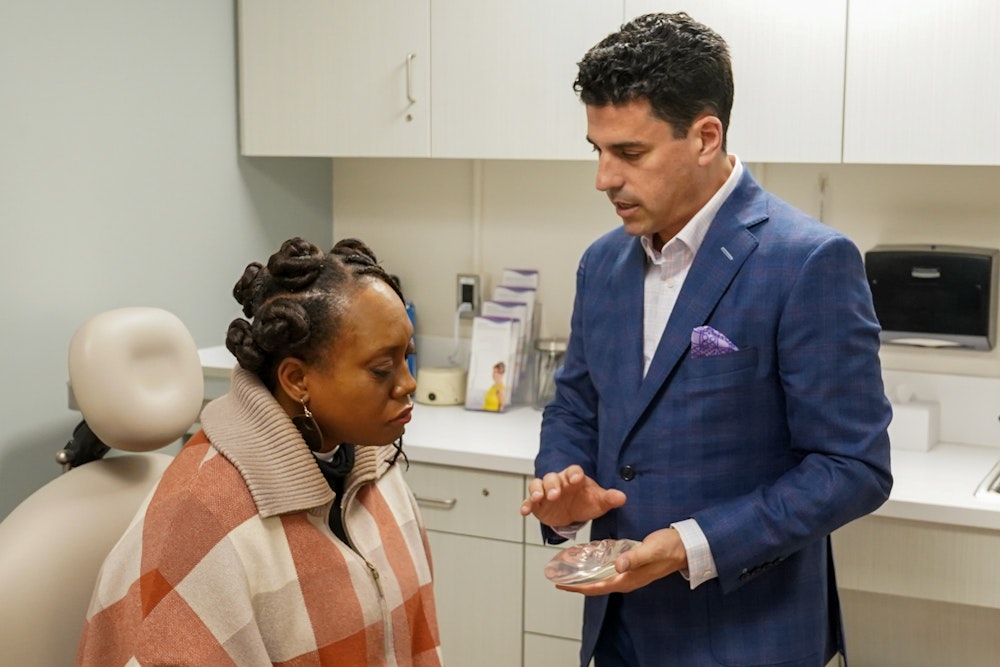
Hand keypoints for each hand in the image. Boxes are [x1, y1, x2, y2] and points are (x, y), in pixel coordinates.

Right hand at [519, 464, 625, 527]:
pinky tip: (525, 511)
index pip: (573, 471)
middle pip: (552, 477)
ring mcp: (546, 491)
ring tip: (537, 498)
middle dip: (553, 484)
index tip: (576, 479)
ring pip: (537, 484)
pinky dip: (526, 504)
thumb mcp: (599, 502)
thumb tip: (622, 498)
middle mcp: (558, 481)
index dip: (574, 473)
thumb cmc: (587, 501)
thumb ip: (609, 498)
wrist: (574, 513)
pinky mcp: (537, 504)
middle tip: (555, 494)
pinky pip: (529, 501)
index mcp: (574, 477)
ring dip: (536, 490)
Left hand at [555, 527, 687, 595]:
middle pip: (596, 585)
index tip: (561, 585)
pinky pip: (610, 570)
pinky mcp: (631, 566)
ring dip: (586, 576)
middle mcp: (626, 580)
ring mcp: (629, 574)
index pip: (597, 587)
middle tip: (559, 578)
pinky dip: (597, 567)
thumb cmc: (668, 548)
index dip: (578, 587)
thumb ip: (634, 558)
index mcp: (628, 580)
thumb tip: (617, 566)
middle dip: (577, 583)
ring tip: (569, 570)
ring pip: (602, 578)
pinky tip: (590, 559)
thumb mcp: (650, 550)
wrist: (685, 547)